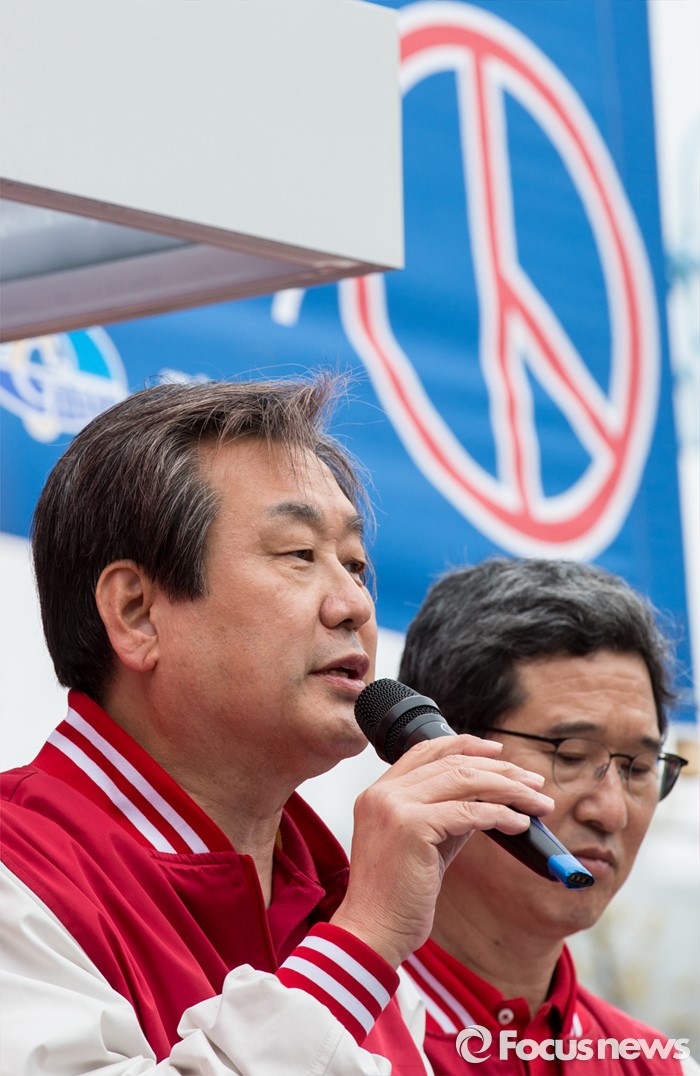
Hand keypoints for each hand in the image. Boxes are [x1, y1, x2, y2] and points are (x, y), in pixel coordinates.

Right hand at [330, 735, 552, 967]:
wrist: (372, 932)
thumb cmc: (397, 896)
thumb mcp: (422, 845)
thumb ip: (446, 816)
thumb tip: (487, 801)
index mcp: (379, 793)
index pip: (425, 750)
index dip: (464, 744)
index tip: (498, 751)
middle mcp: (383, 793)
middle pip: (452, 764)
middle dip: (500, 770)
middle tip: (533, 782)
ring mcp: (394, 807)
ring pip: (464, 781)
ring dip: (509, 789)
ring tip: (537, 801)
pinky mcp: (411, 827)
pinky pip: (468, 812)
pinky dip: (500, 815)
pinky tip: (520, 824)